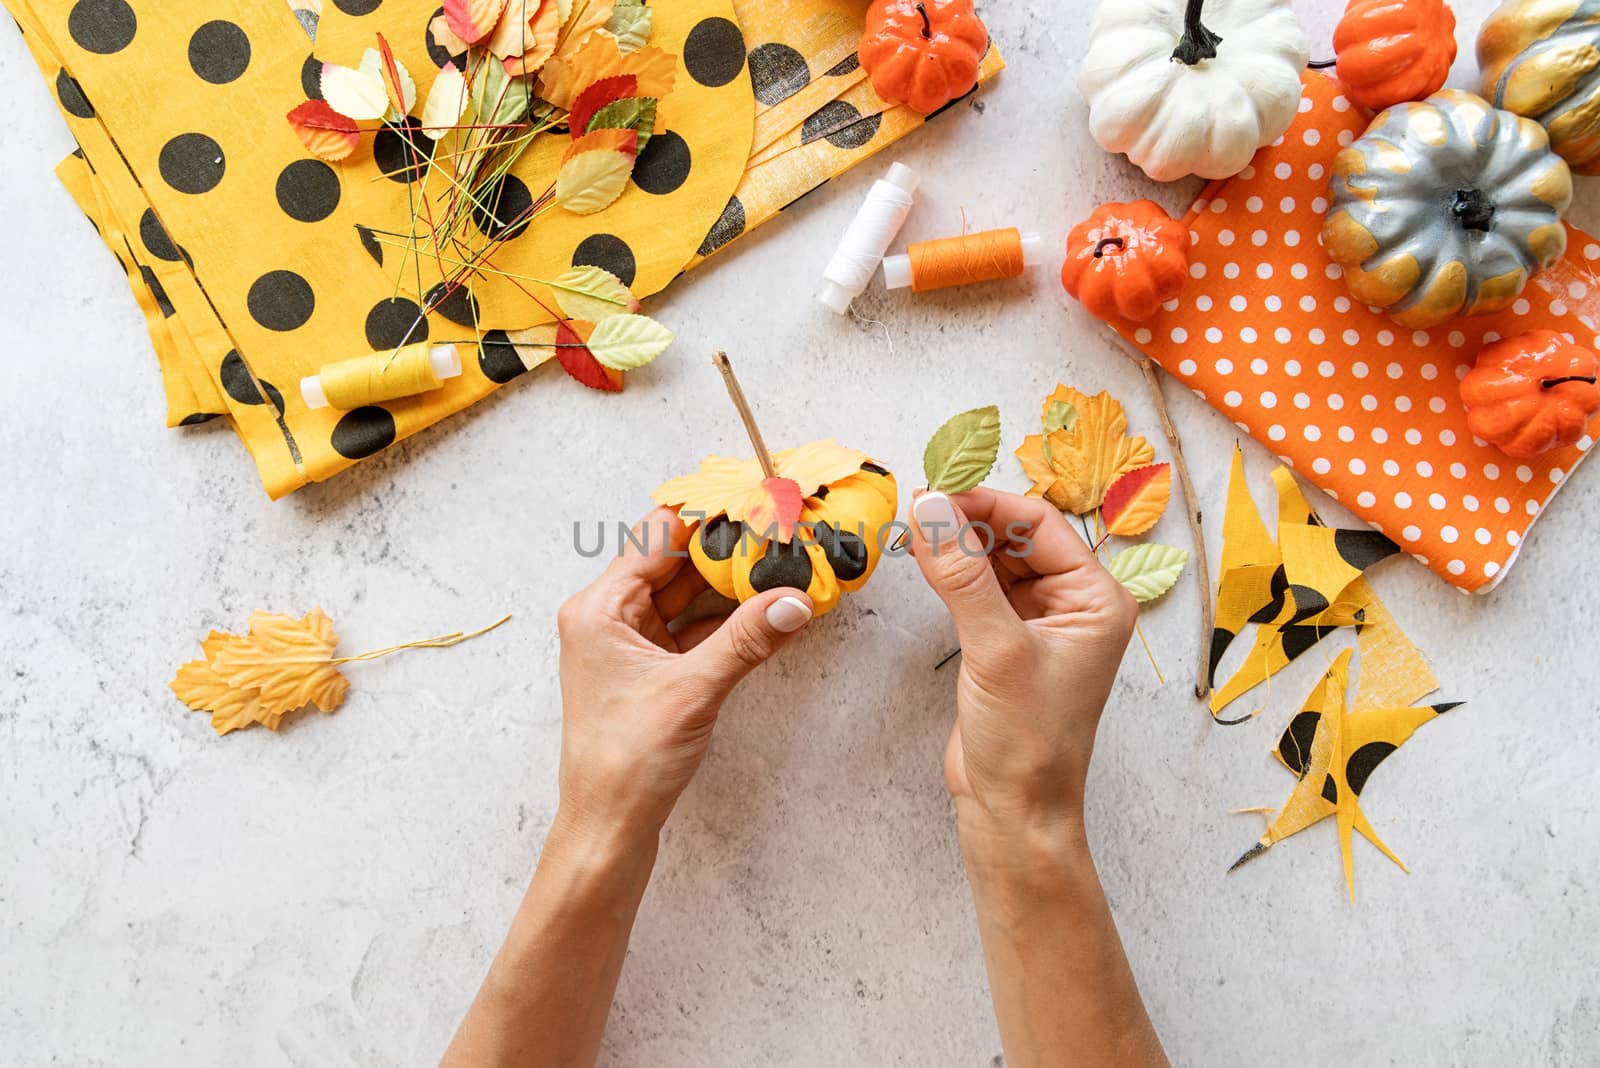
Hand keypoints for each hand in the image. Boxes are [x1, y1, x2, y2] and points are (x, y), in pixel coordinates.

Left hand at [555, 507, 813, 844]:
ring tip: (782, 565)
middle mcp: (609, 618)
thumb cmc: (626, 762)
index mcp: (600, 608)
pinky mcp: (650, 672)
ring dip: (731, 585)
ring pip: (687, 596)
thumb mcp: (694, 690)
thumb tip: (793, 600)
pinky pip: (693, 630)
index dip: (707, 514)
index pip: (658, 536)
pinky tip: (768, 612)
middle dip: (728, 548)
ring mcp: (629, 645)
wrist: (608, 828)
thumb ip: (747, 640)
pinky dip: (728, 621)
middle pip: (674, 562)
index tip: (753, 498)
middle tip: (780, 530)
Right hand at [908, 488, 1137, 839]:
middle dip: (968, 519)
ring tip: (913, 531)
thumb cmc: (1026, 741)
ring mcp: (1039, 624)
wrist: (1013, 811)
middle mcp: (1074, 606)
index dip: (985, 504)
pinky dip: (952, 573)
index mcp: (1096, 600)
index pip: (1039, 525)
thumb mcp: (995, 649)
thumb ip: (961, 574)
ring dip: (956, 544)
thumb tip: (929, 507)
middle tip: (916, 508)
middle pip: (1017, 537)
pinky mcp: (1005, 643)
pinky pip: (980, 589)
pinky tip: (926, 563)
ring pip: (995, 561)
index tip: (933, 492)